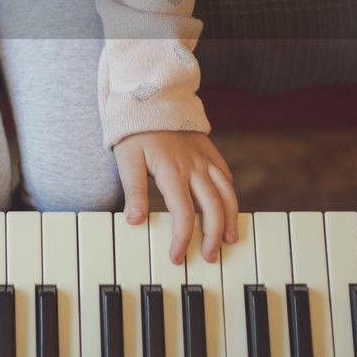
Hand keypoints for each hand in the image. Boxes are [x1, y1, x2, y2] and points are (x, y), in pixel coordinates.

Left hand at [113, 130, 239, 265]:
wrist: (150, 100)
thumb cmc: (135, 133)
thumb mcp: (127, 161)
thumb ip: (134, 191)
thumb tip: (135, 221)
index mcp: (172, 172)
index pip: (183, 213)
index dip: (182, 238)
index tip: (176, 256)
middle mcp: (194, 167)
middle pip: (213, 207)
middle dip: (213, 236)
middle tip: (209, 257)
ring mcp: (205, 159)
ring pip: (227, 193)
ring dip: (230, 219)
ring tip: (229, 239)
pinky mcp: (210, 152)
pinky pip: (226, 176)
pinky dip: (229, 195)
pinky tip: (228, 208)